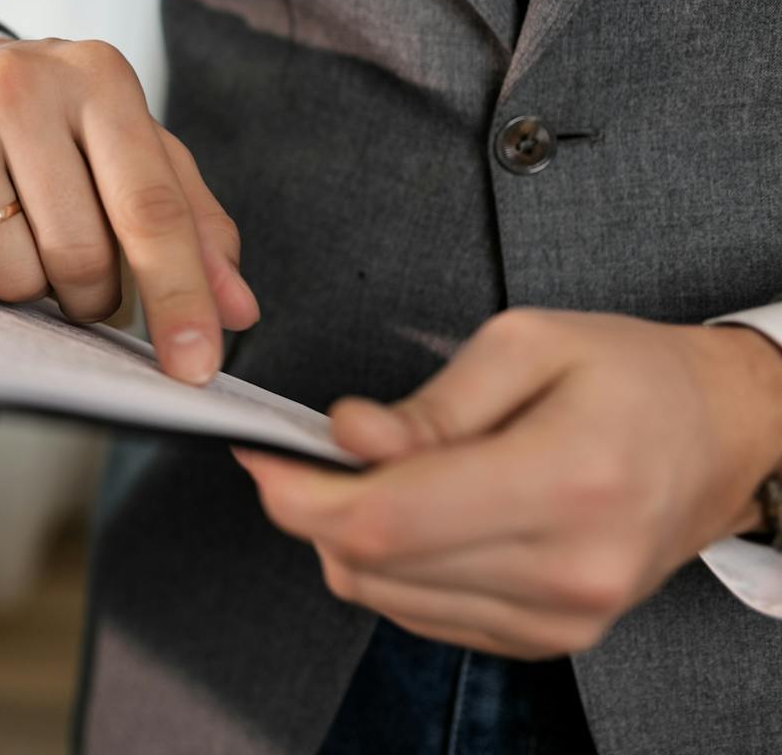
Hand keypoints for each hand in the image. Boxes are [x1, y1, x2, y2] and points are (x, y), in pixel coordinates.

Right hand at [0, 37, 258, 381]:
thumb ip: (196, 227)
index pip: (150, 208)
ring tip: (24, 247)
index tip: (195, 369)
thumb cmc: (66, 129)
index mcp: (101, 80)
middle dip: (92, 299)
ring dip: (28, 292)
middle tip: (85, 286)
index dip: (178, 296)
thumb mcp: (140, 153)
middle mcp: (20, 86)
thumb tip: (237, 311)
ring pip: (9, 273)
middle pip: (77, 254)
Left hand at [235, 308, 781, 657]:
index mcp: (566, 482)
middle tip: (304, 454)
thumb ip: (429, 403)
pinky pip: (422, 614)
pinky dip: (393, 566)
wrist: (721, 434)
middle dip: (314, 507)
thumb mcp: (527, 342)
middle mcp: (570, 569)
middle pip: (375, 566)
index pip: (389, 519)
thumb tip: (347, 437)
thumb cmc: (632, 375)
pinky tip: (418, 513)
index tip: (260, 455)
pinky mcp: (550, 639)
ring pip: (386, 597)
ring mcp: (563, 618)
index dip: (301, 493)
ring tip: (377, 474)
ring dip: (350, 538)